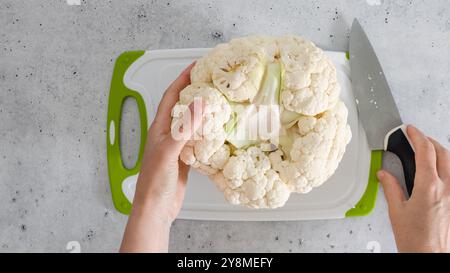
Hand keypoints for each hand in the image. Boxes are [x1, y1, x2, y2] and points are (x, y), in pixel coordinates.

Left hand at [120, 63, 201, 251]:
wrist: (155, 209)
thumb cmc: (155, 182)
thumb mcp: (169, 151)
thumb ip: (184, 128)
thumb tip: (199, 103)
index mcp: (159, 128)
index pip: (171, 96)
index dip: (182, 79)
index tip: (196, 66)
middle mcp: (167, 134)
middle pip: (181, 106)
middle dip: (194, 91)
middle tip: (212, 80)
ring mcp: (176, 147)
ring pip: (190, 122)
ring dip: (202, 111)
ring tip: (218, 101)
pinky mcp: (185, 159)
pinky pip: (197, 139)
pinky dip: (207, 132)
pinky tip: (217, 130)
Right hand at [378, 125, 449, 252]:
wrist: (431, 255)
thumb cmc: (416, 240)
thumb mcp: (396, 211)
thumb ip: (391, 188)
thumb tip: (384, 174)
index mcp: (429, 187)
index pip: (425, 152)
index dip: (417, 136)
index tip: (410, 130)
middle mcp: (447, 188)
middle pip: (443, 152)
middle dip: (430, 141)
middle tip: (418, 138)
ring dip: (440, 152)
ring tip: (427, 151)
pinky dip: (446, 167)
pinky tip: (438, 171)